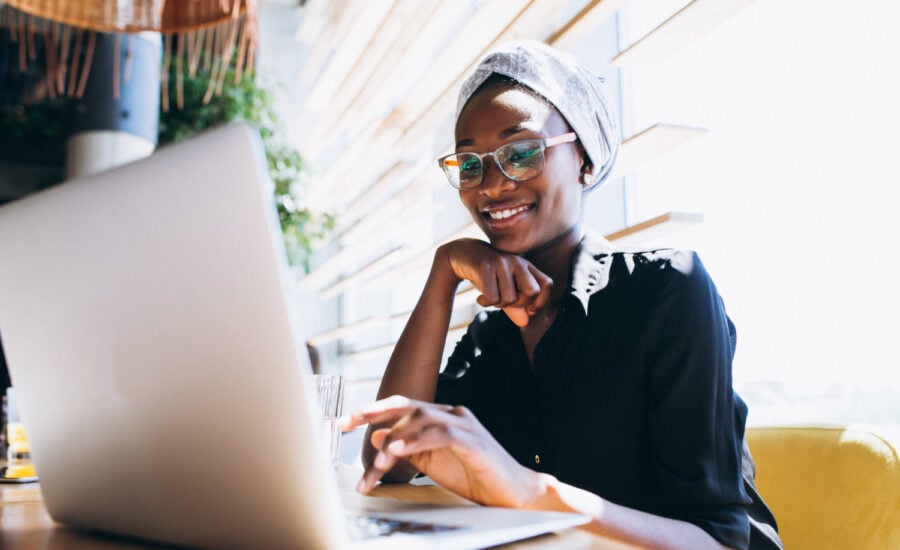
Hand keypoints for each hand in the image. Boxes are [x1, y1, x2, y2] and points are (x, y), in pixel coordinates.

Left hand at [341, 396, 542, 507]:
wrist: (513, 492)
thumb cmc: (475, 477)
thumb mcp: (431, 462)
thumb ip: (407, 448)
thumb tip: (377, 436)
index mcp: (440, 417)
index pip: (401, 406)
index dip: (372, 410)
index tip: (344, 421)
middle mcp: (451, 414)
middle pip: (406, 405)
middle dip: (373, 412)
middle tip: (346, 423)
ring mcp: (464, 424)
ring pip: (419, 420)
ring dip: (394, 440)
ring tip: (377, 460)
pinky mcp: (473, 440)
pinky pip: (440, 434)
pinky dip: (416, 441)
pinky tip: (399, 450)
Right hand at [438, 239, 552, 326]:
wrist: (461, 254)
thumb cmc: (487, 275)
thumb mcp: (503, 290)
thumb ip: (515, 307)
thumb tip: (525, 322)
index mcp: (526, 265)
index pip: (547, 284)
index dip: (541, 301)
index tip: (528, 309)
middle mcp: (517, 261)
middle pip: (532, 292)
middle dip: (519, 304)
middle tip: (505, 301)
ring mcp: (502, 262)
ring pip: (510, 298)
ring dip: (498, 304)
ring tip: (489, 296)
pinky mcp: (486, 267)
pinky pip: (493, 297)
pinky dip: (486, 302)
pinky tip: (480, 297)